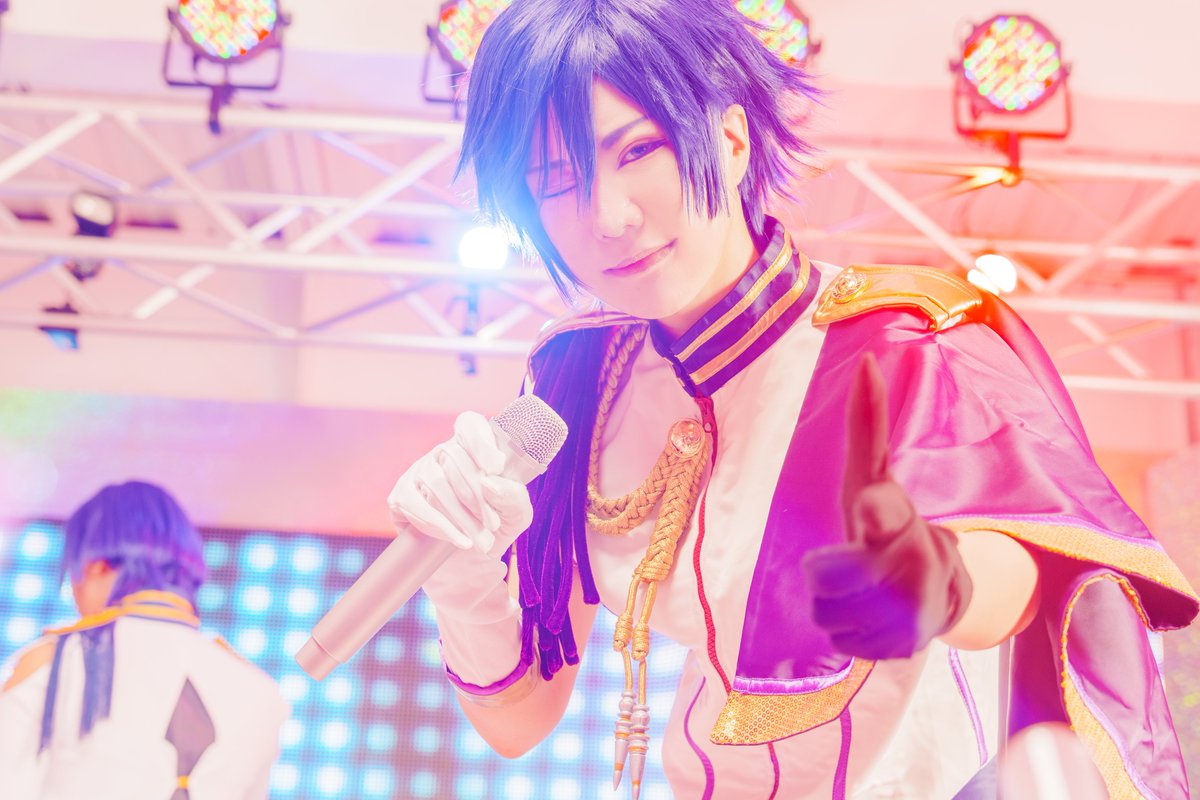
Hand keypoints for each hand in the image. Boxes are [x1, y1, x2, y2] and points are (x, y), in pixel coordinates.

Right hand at [387, 411, 533, 556]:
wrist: (466, 563)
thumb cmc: (493, 529)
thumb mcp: (515, 514)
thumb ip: (514, 496)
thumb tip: (490, 483)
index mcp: (473, 449)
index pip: (469, 425)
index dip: (480, 440)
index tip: (496, 467)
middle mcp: (443, 454)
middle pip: (456, 459)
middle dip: (478, 497)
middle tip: (494, 526)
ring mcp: (419, 472)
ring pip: (437, 483)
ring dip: (462, 516)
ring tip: (482, 542)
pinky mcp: (400, 495)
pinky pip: (416, 504)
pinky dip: (441, 525)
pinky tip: (460, 541)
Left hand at [803, 353, 972, 659]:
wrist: (940, 592)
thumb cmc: (891, 523)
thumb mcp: (874, 474)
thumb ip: (868, 423)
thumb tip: (866, 361)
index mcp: (902, 521)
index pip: (884, 517)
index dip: (877, 514)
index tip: (872, 507)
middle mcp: (914, 568)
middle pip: (824, 580)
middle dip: (828, 574)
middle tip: (858, 564)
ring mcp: (911, 614)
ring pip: (825, 618)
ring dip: (835, 606)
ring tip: (864, 592)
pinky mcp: (902, 650)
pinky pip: (842, 646)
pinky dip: (850, 635)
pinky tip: (872, 620)